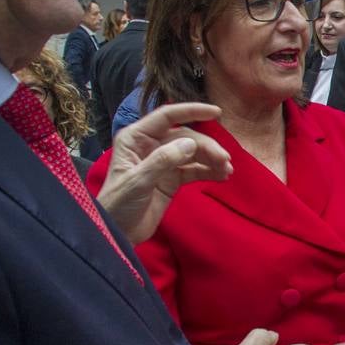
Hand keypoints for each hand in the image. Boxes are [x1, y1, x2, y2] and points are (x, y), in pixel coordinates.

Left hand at [97, 102, 231, 243]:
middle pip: (185, 137)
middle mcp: (150, 145)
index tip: (216, 113)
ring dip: (211, 159)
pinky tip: (221, 176)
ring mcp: (162, 162)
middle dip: (206, 146)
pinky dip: (208, 171)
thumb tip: (191, 143)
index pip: (167, 117)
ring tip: (226, 171)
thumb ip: (163, 160)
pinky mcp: (171, 179)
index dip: (192, 111)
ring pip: (192, 153)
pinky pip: (193, 170)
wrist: (118, 234)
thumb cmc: (118, 204)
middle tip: (224, 160)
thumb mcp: (138, 181)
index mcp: (136, 138)